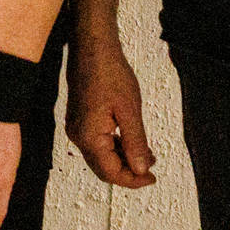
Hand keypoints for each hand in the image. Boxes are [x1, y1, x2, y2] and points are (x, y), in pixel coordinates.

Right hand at [68, 34, 157, 187]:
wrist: (92, 49)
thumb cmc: (110, 74)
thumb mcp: (130, 111)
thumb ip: (135, 143)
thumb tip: (140, 169)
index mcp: (88, 136)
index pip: (110, 172)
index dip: (132, 180)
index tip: (152, 178)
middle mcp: (78, 136)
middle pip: (103, 168)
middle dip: (128, 172)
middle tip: (151, 170)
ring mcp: (77, 128)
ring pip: (101, 157)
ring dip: (123, 159)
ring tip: (146, 155)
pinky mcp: (80, 120)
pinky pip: (97, 143)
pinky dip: (115, 147)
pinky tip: (131, 142)